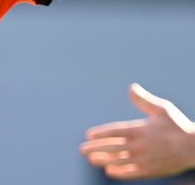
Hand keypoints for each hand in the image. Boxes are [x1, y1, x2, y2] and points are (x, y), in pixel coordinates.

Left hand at [80, 83, 194, 179]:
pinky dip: (120, 172)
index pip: (114, 132)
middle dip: (95, 148)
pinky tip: (109, 171)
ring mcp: (144, 159)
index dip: (101, 133)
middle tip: (82, 149)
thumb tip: (131, 87)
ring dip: (103, 160)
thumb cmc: (178, 126)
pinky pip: (131, 172)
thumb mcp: (162, 109)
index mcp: (140, 129)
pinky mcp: (151, 170)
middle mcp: (139, 145)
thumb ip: (144, 100)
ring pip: (119, 160)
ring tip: (91, 159)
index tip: (89, 135)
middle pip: (112, 147)